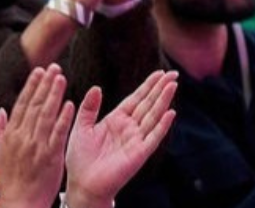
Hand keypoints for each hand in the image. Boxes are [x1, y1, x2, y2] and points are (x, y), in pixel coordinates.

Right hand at [0, 64, 74, 207]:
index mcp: (10, 134)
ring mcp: (37, 145)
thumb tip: (1, 111)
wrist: (19, 202)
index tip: (38, 71)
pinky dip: (64, 118)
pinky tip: (70, 104)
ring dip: (54, 94)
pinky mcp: (51, 155)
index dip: (31, 86)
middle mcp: (23, 137)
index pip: (22, 104)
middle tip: (54, 67)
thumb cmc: (9, 179)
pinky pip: (58, 133)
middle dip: (45, 84)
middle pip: (35, 105)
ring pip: (47, 114)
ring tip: (61, 78)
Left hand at [64, 71, 177, 207]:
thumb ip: (89, 108)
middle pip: (148, 104)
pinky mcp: (139, 153)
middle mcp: (129, 128)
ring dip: (164, 101)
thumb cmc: (81, 158)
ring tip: (173, 85)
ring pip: (153, 116)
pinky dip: (162, 125)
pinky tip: (171, 112)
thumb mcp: (81, 127)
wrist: (82, 183)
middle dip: (160, 89)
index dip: (147, 86)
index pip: (135, 99)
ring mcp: (136, 140)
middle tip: (174, 73)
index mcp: (116, 120)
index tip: (159, 72)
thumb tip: (97, 87)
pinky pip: (153, 137)